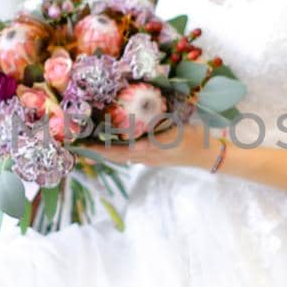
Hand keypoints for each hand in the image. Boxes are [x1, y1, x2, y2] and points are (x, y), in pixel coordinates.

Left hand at [78, 117, 218, 171]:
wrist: (207, 155)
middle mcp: (145, 157)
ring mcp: (149, 158)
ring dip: (106, 151)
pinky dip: (119, 150)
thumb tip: (141, 129)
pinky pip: (131, 154)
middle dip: (97, 151)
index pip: (117, 152)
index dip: (99, 149)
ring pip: (122, 156)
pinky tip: (114, 144)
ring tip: (90, 144)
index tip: (83, 146)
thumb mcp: (175, 132)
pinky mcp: (153, 157)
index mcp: (147, 151)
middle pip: (115, 156)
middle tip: (79, 145)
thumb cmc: (193, 140)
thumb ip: (158, 132)